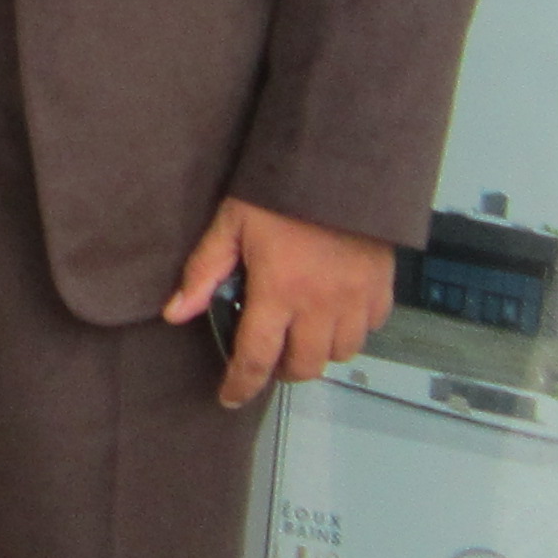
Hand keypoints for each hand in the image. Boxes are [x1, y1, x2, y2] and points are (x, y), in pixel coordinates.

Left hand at [163, 195, 397, 410]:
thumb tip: (174, 312)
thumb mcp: (231, 224)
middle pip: (303, 367)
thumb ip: (204, 271)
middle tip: (267, 355)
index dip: (241, 384)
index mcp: (279, 292)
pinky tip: (335, 311)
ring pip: (340, 354)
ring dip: (318, 352)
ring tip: (301, 333)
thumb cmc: (283, 190)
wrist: (341, 162)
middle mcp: (321, 305)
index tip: (230, 396)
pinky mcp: (382, 287)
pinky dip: (352, 329)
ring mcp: (356, 299)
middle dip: (281, 369)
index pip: (256, 358)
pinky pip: (370, 328)